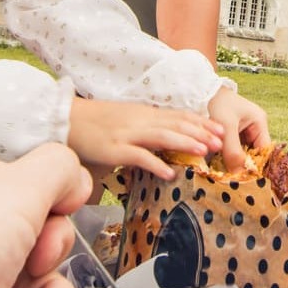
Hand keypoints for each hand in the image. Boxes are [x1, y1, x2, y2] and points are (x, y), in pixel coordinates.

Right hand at [68, 97, 223, 179]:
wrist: (67, 120)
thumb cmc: (95, 123)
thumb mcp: (125, 121)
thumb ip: (145, 128)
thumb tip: (165, 139)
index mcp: (144, 114)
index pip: (178, 115)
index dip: (201, 122)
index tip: (220, 129)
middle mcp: (139, 121)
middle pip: (176, 124)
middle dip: (201, 132)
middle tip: (221, 141)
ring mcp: (127, 135)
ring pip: (163, 136)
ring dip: (185, 143)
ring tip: (203, 152)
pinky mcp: (114, 149)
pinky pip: (139, 157)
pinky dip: (156, 164)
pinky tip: (169, 173)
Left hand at [205, 87, 270, 170]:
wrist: (200, 91)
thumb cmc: (217, 103)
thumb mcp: (226, 126)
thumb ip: (232, 150)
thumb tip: (238, 174)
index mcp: (259, 122)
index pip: (264, 150)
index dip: (256, 164)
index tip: (245, 178)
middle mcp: (254, 128)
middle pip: (254, 154)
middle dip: (244, 165)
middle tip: (233, 179)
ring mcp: (243, 131)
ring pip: (242, 154)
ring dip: (234, 162)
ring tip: (225, 174)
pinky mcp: (231, 135)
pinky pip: (233, 151)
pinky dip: (227, 158)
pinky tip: (219, 165)